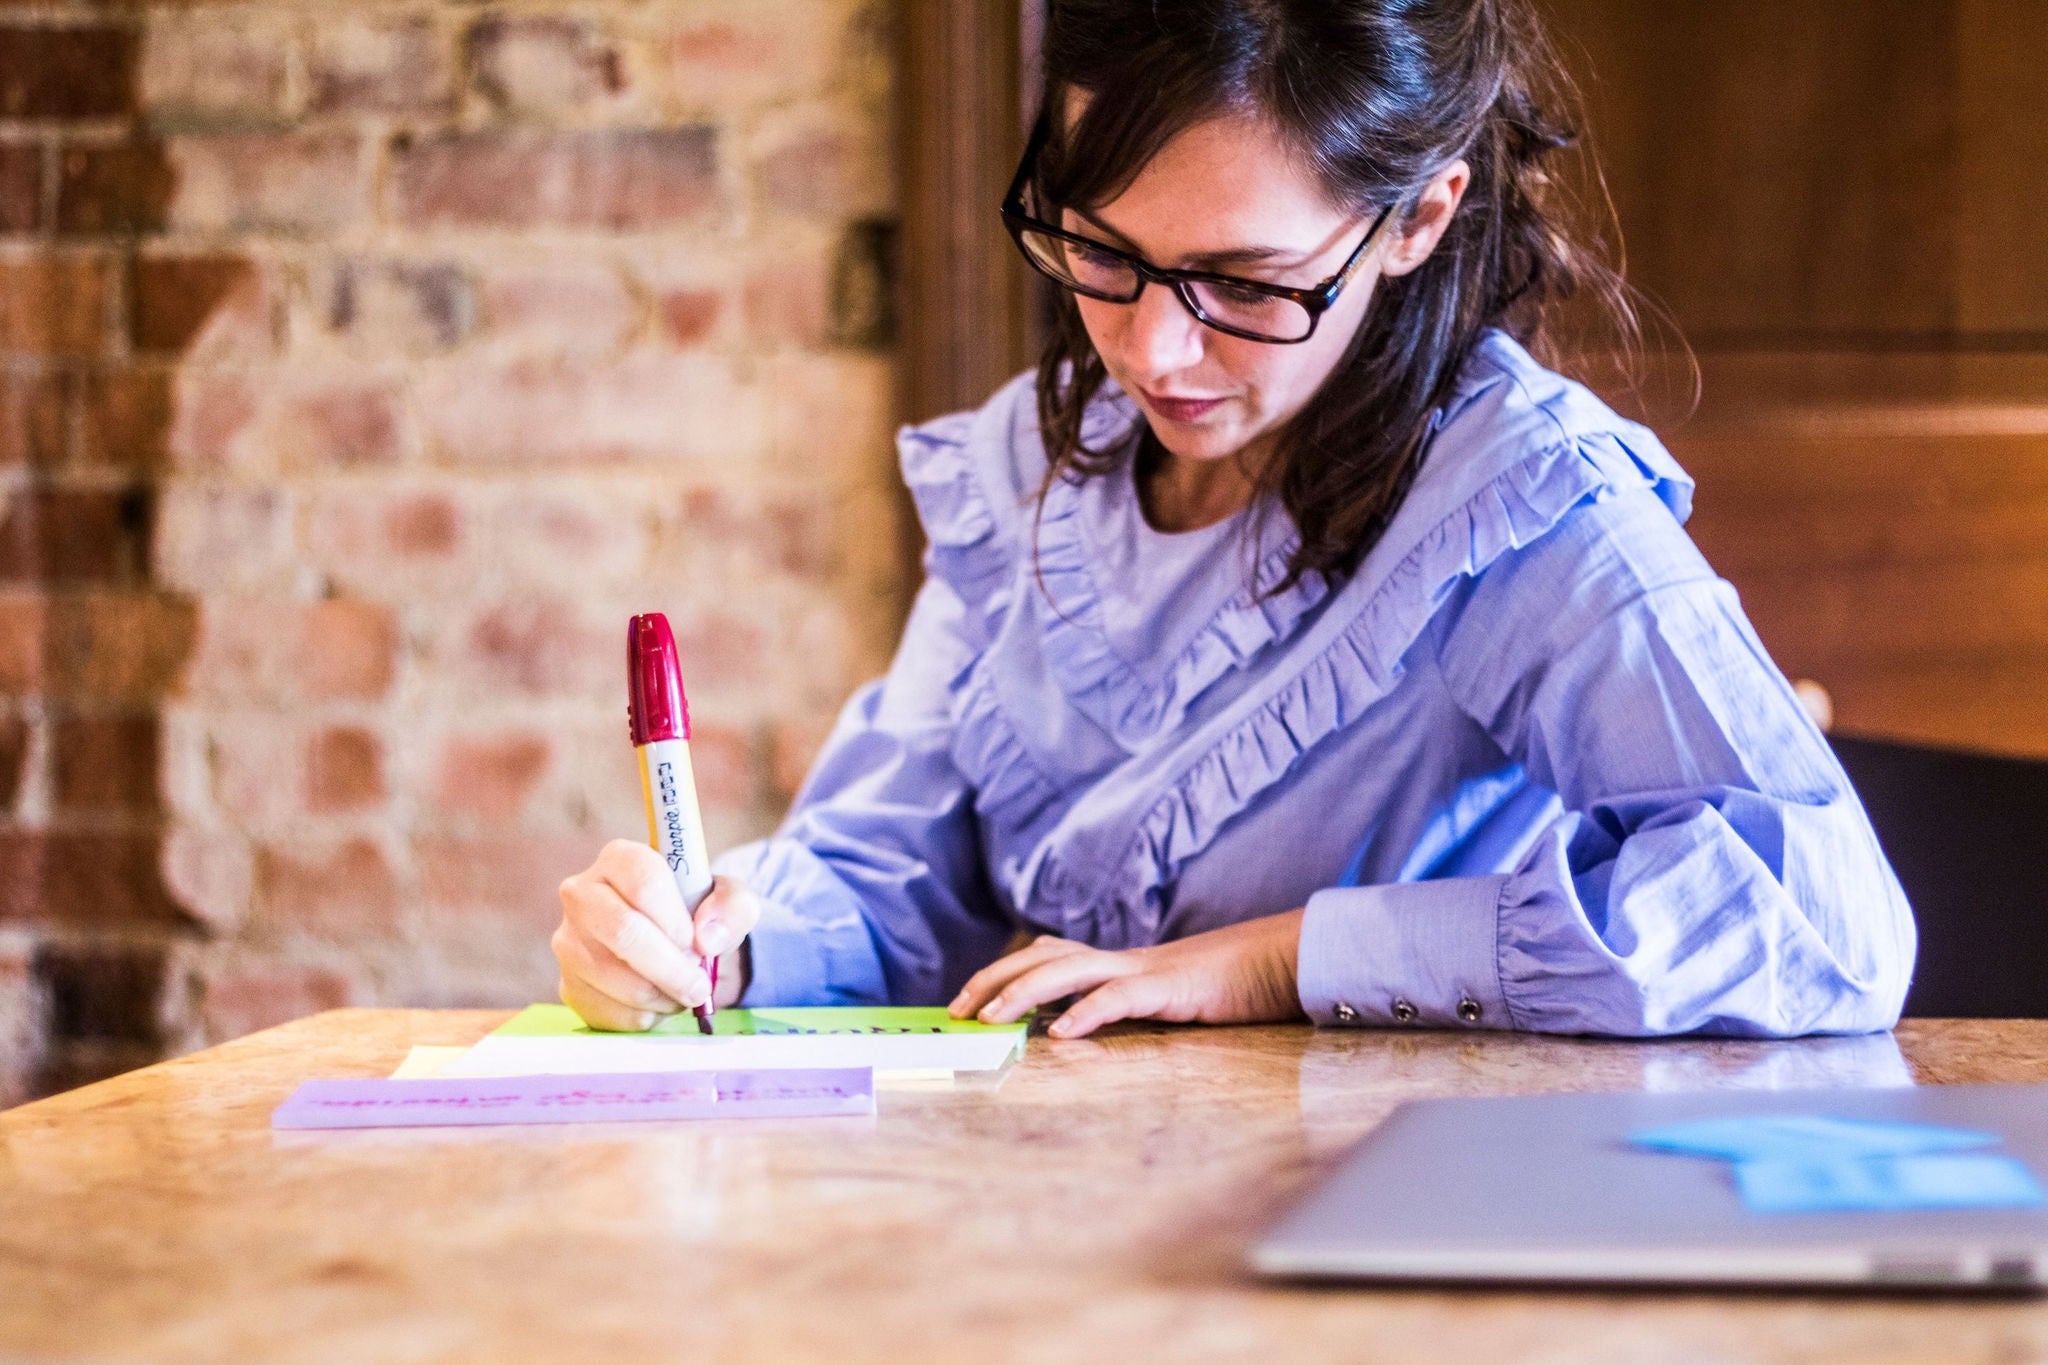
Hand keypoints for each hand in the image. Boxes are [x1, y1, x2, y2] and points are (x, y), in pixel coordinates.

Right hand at [554, 839, 758, 1030]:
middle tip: (699, 987)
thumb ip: (733, 907)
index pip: (644, 882)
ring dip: (661, 995)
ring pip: (615, 977)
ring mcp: (568, 942)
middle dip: (670, 968)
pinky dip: (644, 1016)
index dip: (676, 920)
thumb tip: (708, 939)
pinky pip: (607, 1011)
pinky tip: (657, 1001)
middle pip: (623, 931)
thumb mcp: (730, 900)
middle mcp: (581, 894)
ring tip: (681, 991)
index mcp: (619, 858)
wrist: (676, 949)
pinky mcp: (568, 985)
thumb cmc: (697, 915)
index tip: (696, 943)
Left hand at [948, 909, 1306, 1038]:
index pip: (1040, 958)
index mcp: (1110, 963)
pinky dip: (1087, 1013)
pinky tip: (1063, 1034)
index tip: (962, 1003)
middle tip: (958, 1013)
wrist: (1272, 963)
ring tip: (991, 1018)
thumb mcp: (1150, 999)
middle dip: (993, 981)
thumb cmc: (1213, 987)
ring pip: (1068, 970)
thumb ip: (1108, 1004)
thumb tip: (1058, 1025)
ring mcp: (1140, 970)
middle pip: (1039, 958)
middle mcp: (1116, 960)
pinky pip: (1120, 997)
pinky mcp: (1167, 988)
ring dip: (1022, 993)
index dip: (998, 975)